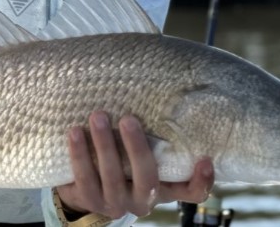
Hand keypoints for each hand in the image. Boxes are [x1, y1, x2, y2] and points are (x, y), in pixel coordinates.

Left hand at [56, 112, 213, 218]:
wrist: (84, 184)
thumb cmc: (120, 155)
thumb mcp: (140, 147)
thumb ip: (152, 128)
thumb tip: (157, 75)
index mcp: (163, 186)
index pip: (191, 192)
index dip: (201, 181)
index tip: (205, 158)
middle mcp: (143, 200)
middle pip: (147, 179)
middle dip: (137, 148)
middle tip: (128, 119)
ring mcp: (117, 203)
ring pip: (112, 179)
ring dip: (104, 146)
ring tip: (97, 117)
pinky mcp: (90, 202)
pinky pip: (84, 180)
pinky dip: (80, 155)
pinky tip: (74, 132)